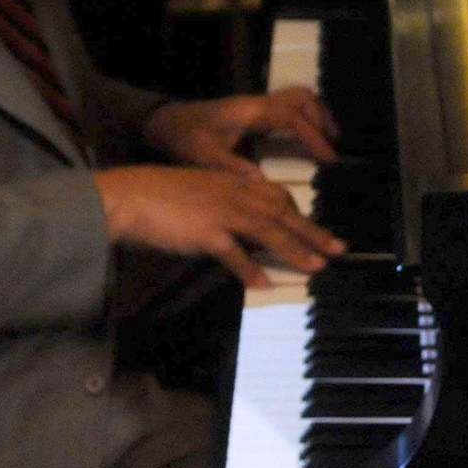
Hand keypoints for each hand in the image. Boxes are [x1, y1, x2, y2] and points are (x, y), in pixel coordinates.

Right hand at [93, 164, 343, 284]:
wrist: (128, 196)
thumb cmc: (157, 195)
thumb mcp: (198, 192)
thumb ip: (222, 205)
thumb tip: (239, 228)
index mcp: (233, 182)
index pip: (277, 197)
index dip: (300, 214)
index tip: (317, 229)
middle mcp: (233, 194)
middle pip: (283, 213)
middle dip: (313, 232)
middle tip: (339, 249)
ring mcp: (221, 212)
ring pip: (269, 231)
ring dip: (295, 250)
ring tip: (316, 267)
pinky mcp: (205, 233)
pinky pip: (234, 253)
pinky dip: (249, 269)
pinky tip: (263, 284)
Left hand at [144, 87, 339, 172]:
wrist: (165, 122)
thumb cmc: (184, 138)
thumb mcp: (205, 158)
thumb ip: (235, 170)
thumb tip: (266, 186)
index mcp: (249, 112)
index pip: (292, 117)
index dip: (314, 136)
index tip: (329, 158)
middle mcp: (257, 103)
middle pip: (302, 97)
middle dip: (322, 120)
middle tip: (333, 148)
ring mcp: (256, 104)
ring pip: (298, 97)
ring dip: (316, 115)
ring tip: (327, 141)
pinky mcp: (254, 110)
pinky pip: (289, 105)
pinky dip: (305, 117)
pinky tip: (306, 139)